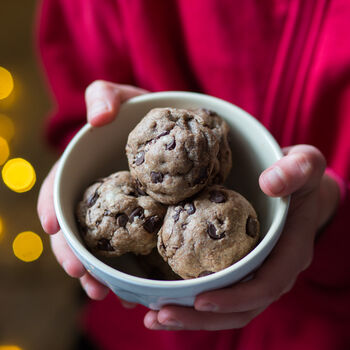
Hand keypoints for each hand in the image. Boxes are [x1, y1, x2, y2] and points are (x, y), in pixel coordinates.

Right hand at [37, 81, 146, 301]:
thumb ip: (105, 95)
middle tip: (84, 278)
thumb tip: (98, 117)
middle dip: (75, 256)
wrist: (179, 133)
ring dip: (102, 275)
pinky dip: (132, 273)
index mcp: (87, 170)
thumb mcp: (126, 98)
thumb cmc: (146, 114)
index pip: (59, 190)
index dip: (52, 208)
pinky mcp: (146, 224)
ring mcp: (122, 213)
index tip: (53, 228)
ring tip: (110, 295)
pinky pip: (134, 252)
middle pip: (78, 230)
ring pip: (103, 249)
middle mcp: (100, 196)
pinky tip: (139, 290)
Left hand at [143, 145, 339, 330]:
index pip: (267, 285)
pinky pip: (218, 287)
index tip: (201, 300)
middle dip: (202, 317)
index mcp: (290, 251)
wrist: (294, 189)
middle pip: (241, 307)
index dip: (236, 298)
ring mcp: (255, 270)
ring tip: (153, 316)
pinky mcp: (238, 263)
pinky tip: (161, 297)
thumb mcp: (304, 165)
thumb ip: (295, 170)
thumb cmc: (298, 178)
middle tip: (161, 316)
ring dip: (191, 315)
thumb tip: (269, 183)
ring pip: (227, 305)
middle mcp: (273, 269)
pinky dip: (191, 298)